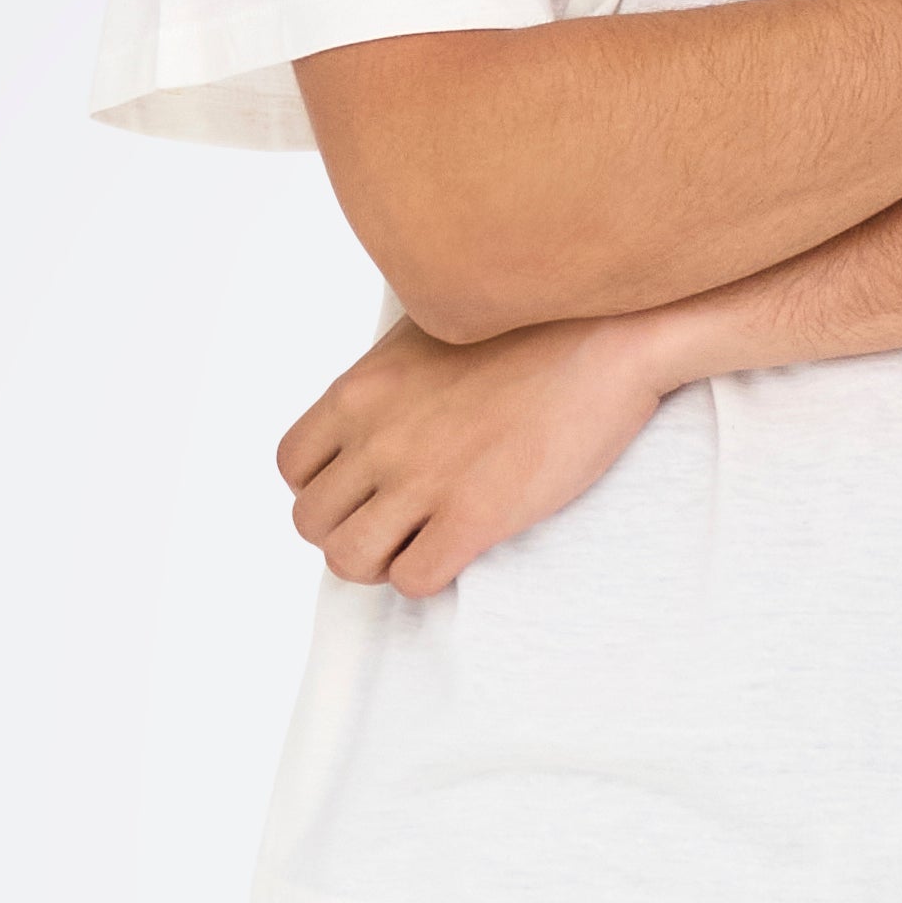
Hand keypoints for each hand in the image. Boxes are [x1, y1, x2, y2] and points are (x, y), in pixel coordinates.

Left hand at [273, 307, 677, 594]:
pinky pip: (413, 580)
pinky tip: (458, 552)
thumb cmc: (533, 322)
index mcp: (359, 391)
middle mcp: (377, 437)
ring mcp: (423, 479)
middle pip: (312, 522)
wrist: (608, 334)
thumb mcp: (432, 327)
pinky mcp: (474, 515)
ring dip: (380, 563)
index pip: (293, 466)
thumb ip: (391, 377)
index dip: (323, 487)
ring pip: (349, 560)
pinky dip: (426, 578)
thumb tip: (383, 409)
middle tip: (395, 524)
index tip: (363, 489)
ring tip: (420, 545)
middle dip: (349, 531)